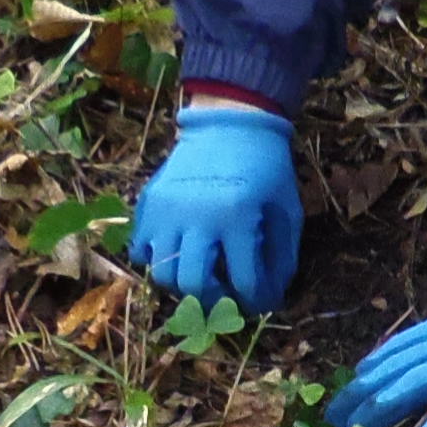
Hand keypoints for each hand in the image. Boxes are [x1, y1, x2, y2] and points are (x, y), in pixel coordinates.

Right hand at [128, 99, 301, 311]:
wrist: (231, 124)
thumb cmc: (265, 169)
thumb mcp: (286, 210)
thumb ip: (282, 257)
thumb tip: (269, 297)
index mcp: (237, 217)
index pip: (244, 282)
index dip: (256, 301)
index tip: (260, 302)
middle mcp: (197, 217)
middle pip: (194, 285)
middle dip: (214, 299)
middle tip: (226, 292)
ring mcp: (167, 210)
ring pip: (163, 274)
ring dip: (184, 284)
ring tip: (202, 274)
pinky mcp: (149, 204)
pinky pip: (140, 251)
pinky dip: (157, 261)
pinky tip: (177, 253)